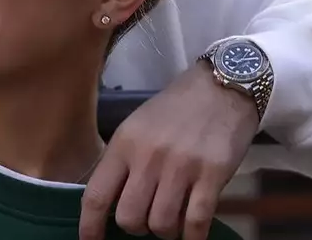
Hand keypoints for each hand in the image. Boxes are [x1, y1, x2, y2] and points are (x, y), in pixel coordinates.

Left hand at [79, 64, 259, 239]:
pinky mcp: (212, 175)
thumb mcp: (137, 127)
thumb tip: (110, 205)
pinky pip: (196, 222)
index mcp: (124, 144)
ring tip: (172, 218)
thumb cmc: (175, 109)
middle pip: (129, 218)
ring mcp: (181, 167)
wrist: (221, 86)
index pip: (96, 196)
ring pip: (162, 224)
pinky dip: (192, 236)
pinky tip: (192, 232)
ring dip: (166, 231)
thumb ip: (123, 163)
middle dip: (136, 228)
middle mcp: (148, 157)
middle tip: (147, 218)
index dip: (90, 226)